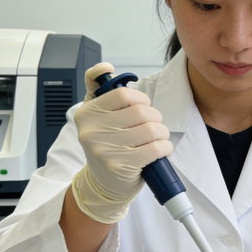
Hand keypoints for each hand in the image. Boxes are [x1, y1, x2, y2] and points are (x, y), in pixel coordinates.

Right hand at [71, 63, 172, 222]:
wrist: (104, 184)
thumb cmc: (106, 147)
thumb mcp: (96, 117)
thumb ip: (99, 90)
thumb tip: (104, 68)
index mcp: (87, 113)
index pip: (122, 94)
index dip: (140, 99)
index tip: (143, 106)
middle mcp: (92, 130)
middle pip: (141, 112)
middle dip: (155, 118)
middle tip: (153, 126)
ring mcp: (104, 149)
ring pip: (151, 129)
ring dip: (162, 134)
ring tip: (158, 139)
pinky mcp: (120, 165)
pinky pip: (155, 148)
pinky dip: (164, 148)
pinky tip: (160, 150)